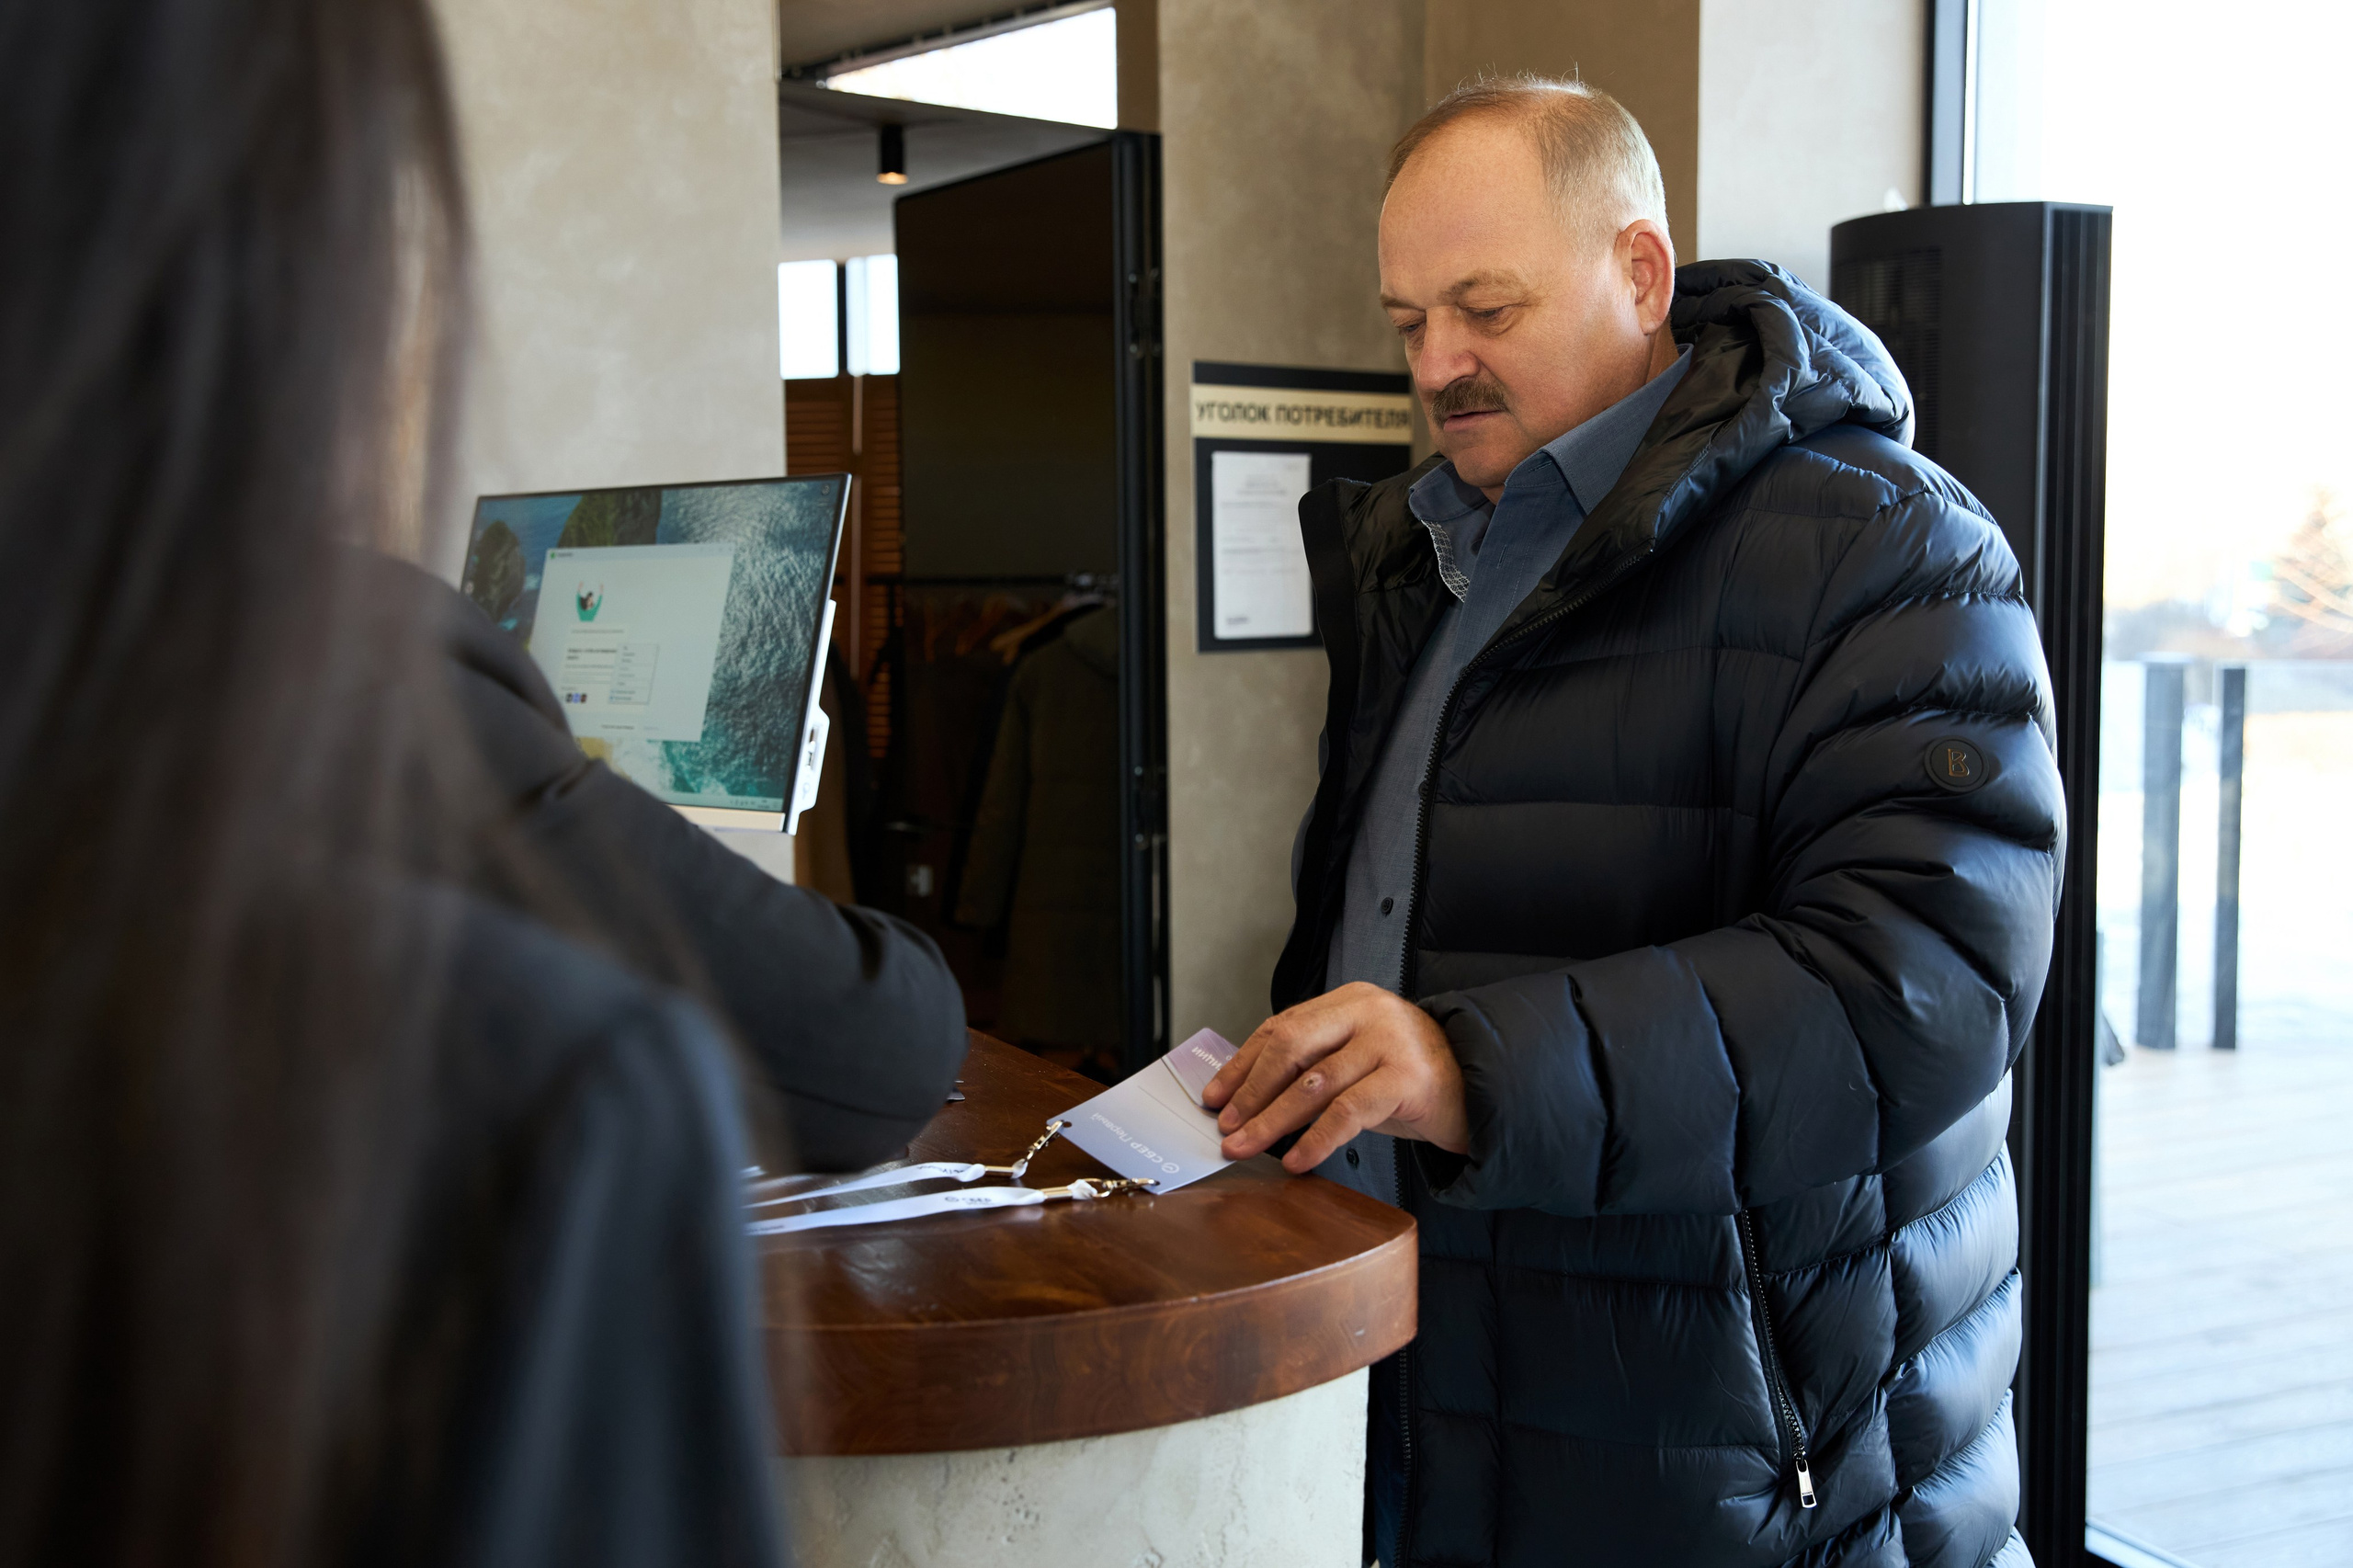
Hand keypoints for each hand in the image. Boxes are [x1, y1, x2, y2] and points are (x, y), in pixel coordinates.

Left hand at [1201, 982, 1468, 1173]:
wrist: (1478, 1092)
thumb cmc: (1406, 1081)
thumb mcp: (1356, 1062)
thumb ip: (1312, 1067)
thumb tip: (1243, 1099)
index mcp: (1348, 1000)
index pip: (1281, 1027)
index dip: (1242, 1065)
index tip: (1214, 1097)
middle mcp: (1367, 1011)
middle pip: (1290, 1047)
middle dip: (1251, 1091)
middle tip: (1227, 1127)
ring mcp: (1389, 1041)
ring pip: (1314, 1083)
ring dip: (1272, 1120)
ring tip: (1246, 1147)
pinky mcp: (1407, 1077)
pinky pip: (1348, 1112)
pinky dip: (1316, 1140)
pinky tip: (1297, 1161)